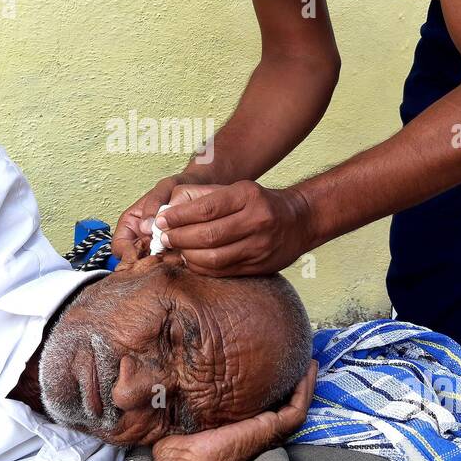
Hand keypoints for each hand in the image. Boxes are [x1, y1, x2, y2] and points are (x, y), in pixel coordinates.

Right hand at [111, 170, 215, 264]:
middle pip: (134, 261)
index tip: (139, 256)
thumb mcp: (165, 188)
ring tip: (173, 256)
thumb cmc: (179, 186)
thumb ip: (153, 204)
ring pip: (151, 265)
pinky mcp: (173, 252)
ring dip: (160, 265)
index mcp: (131, 223)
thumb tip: (145, 226)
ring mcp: (157, 246)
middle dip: (144, 263)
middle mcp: (141, 237)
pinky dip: (174, 263)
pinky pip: (168, 264)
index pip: (119, 246)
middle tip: (159, 259)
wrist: (201, 188)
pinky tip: (182, 257)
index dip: (126, 254)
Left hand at [148, 361, 316, 460]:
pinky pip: (296, 410)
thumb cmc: (175, 444)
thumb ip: (188, 397)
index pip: (264, 404)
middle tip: (299, 355)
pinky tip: (306, 369)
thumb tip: (173, 373)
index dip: (272, 384)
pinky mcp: (268, 430)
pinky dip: (304, 390)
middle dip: (294, 381)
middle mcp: (257, 430)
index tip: (273, 358)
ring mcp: (265, 432)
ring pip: (296, 406)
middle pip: (284, 404)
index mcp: (240, 428)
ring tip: (309, 359)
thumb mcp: (184, 412)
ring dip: (305, 383)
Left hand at [153, 180, 313, 276]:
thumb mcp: (236, 189)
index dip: (179, 217)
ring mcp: (259, 246)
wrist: (299, 221)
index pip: (206, 209)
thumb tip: (168, 208)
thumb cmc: (259, 202)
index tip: (161, 220)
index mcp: (248, 196)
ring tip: (177, 248)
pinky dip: (201, 267)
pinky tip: (192, 259)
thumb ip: (202, 196)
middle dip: (180, 237)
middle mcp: (257, 220)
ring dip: (188, 255)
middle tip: (165, 237)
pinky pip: (222, 271)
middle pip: (208, 235)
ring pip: (213, 257)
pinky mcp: (259, 266)